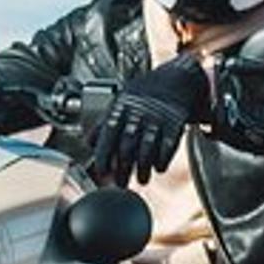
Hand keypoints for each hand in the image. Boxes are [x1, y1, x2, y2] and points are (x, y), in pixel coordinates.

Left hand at [89, 57, 208, 185]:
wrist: (174, 79)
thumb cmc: (143, 95)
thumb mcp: (119, 103)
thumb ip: (103, 124)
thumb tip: (88, 143)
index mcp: (121, 110)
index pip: (108, 136)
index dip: (104, 156)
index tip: (102, 172)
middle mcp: (138, 115)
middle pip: (127, 148)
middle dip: (123, 170)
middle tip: (120, 184)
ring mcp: (157, 120)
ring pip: (147, 150)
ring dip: (143, 169)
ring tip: (142, 180)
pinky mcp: (175, 124)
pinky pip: (168, 146)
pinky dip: (162, 160)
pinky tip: (158, 167)